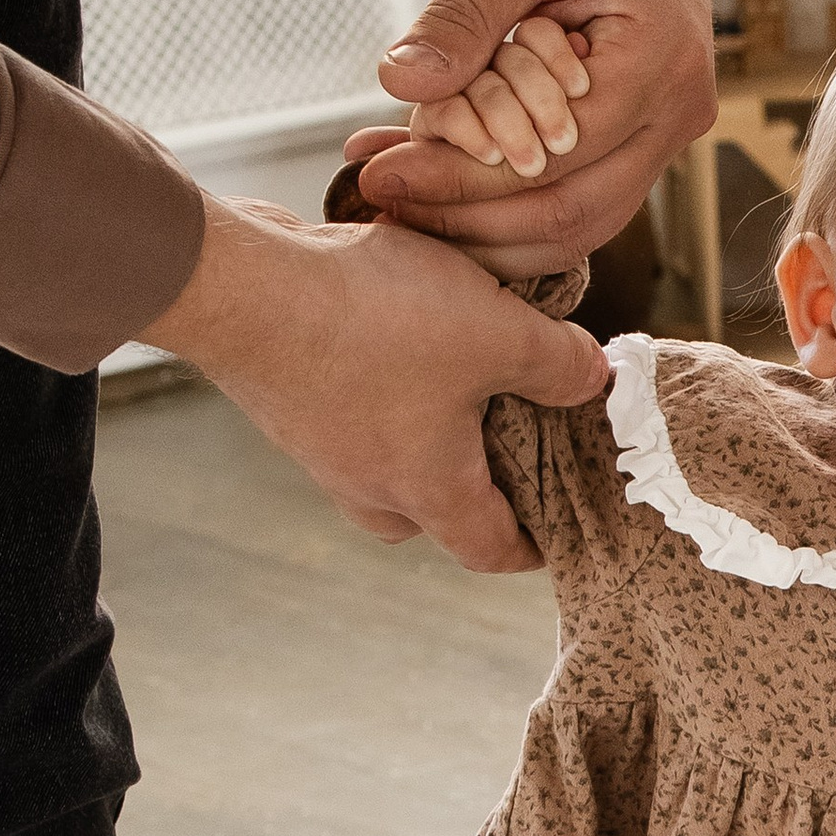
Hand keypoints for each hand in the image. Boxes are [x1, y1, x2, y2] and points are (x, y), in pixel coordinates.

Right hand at [141, 196, 608, 574]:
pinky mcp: (287, 400)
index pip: (488, 551)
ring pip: (385, 461)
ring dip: (423, 433)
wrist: (243, 285)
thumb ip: (559, 363)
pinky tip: (397, 334)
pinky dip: (380, 391)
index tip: (554, 534)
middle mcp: (366, 483)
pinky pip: (348, 414)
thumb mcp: (499, 332)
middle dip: (472, 490)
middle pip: (431, 513)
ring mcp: (317, 445)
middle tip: (510, 444)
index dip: (530, 548)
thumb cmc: (374, 321)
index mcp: (427, 490)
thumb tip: (593, 378)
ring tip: (458, 379)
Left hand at [347, 0, 714, 275]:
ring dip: (485, 228)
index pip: (555, 160)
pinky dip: (506, 204)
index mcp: (660, 63)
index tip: (380, 175)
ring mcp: (665, 135)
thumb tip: (401, 80)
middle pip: (571, 214)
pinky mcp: (639, 141)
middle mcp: (678, 115)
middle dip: (469, 221)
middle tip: (381, 202)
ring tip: (402, 201)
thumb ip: (462, 13)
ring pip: (578, 225)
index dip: (463, 179)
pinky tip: (439, 182)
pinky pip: (578, 199)